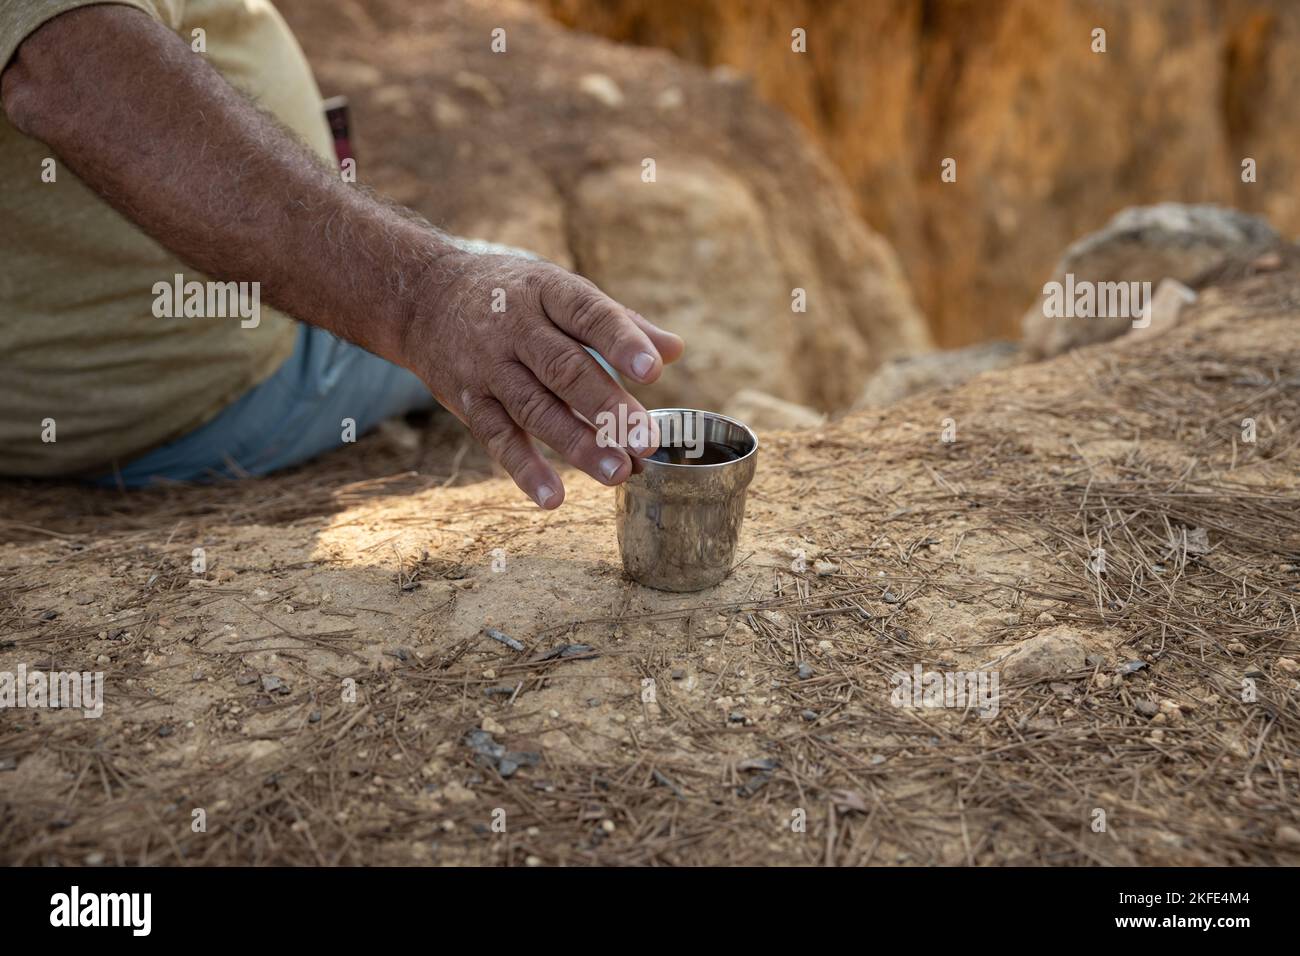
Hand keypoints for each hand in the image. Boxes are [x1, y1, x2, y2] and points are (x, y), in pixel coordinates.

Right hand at [404, 252, 684, 507]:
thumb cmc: (513, 296)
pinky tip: (553, 498)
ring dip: (576, 445)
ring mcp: (489, 367)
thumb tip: (674, 350)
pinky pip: (497, 437)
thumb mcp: (560, 291)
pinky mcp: (468, 400)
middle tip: (645, 441)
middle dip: (606, 407)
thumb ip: (620, 323)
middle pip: (564, 369)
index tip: (654, 371)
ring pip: (534, 409)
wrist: (424, 297)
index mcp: (547, 292)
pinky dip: (524, 469)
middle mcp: (516, 328)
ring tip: (618, 474)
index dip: (621, 342)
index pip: (588, 314)